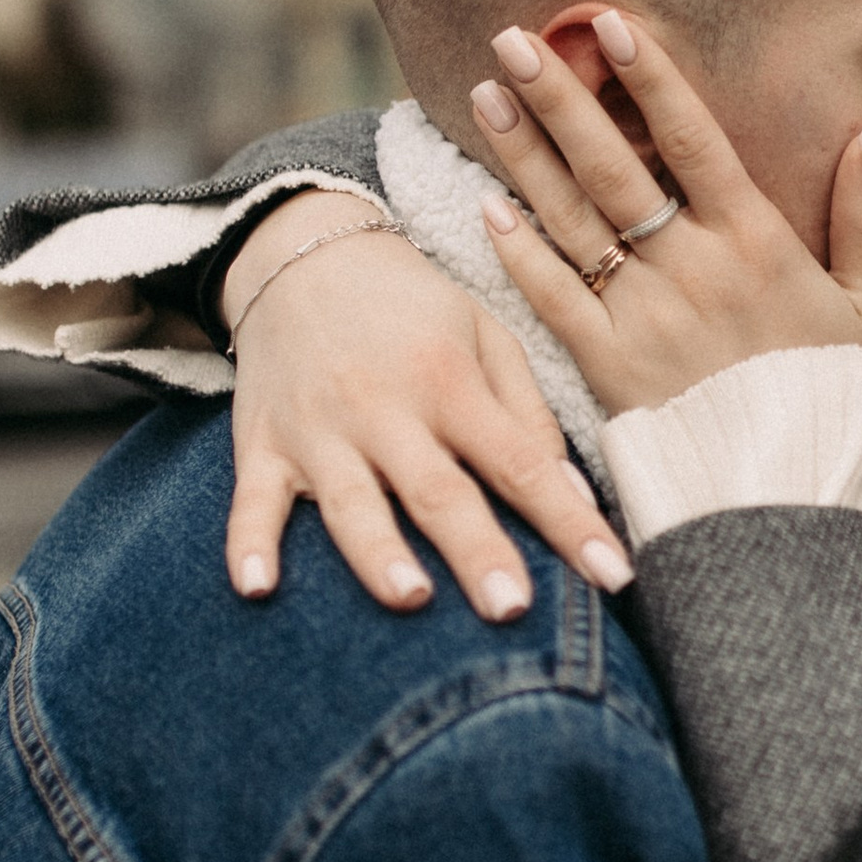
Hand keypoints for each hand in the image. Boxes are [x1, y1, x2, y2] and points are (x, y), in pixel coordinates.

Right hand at [221, 195, 635, 619]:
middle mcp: (386, 409)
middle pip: (436, 490)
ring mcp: (319, 430)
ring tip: (409, 598)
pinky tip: (254, 588)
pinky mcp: (263, 444)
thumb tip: (571, 494)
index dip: (569, 520)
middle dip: (476, 550)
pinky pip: (252, 500)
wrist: (304, 254)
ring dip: (376, 553)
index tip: (613, 574)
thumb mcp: (485, 336)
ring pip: (350, 501)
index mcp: (451, 382)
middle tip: (512, 607)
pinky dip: (248, 544)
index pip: (521, 461)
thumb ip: (528, 413)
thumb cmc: (412, 310)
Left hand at [472, 11, 861, 415]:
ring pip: (572, 219)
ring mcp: (645, 317)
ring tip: (487, 96)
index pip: (696, 140)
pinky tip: (487, 206)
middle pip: (614, 166)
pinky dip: (518, 252)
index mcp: (757, 244)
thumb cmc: (833, 401)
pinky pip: (553, 299)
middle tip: (512, 39)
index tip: (609, 23)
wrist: (788, 502)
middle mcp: (693, 270)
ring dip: (524, 155)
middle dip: (561, 97)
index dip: (651, 79)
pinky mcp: (607, 367)